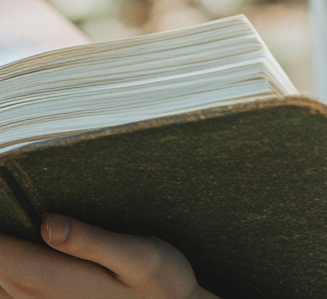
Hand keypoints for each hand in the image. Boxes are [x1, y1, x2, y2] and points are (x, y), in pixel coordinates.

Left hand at [0, 215, 220, 298]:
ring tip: (15, 218)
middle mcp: (35, 297)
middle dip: (2, 234)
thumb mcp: (137, 255)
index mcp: (48, 278)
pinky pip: (12, 291)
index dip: (0, 222)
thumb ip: (89, 241)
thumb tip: (46, 223)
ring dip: (5, 252)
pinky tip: (25, 252)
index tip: (2, 188)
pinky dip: (10, 273)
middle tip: (8, 194)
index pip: (0, 252)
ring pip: (1, 280)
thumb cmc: (160, 283)